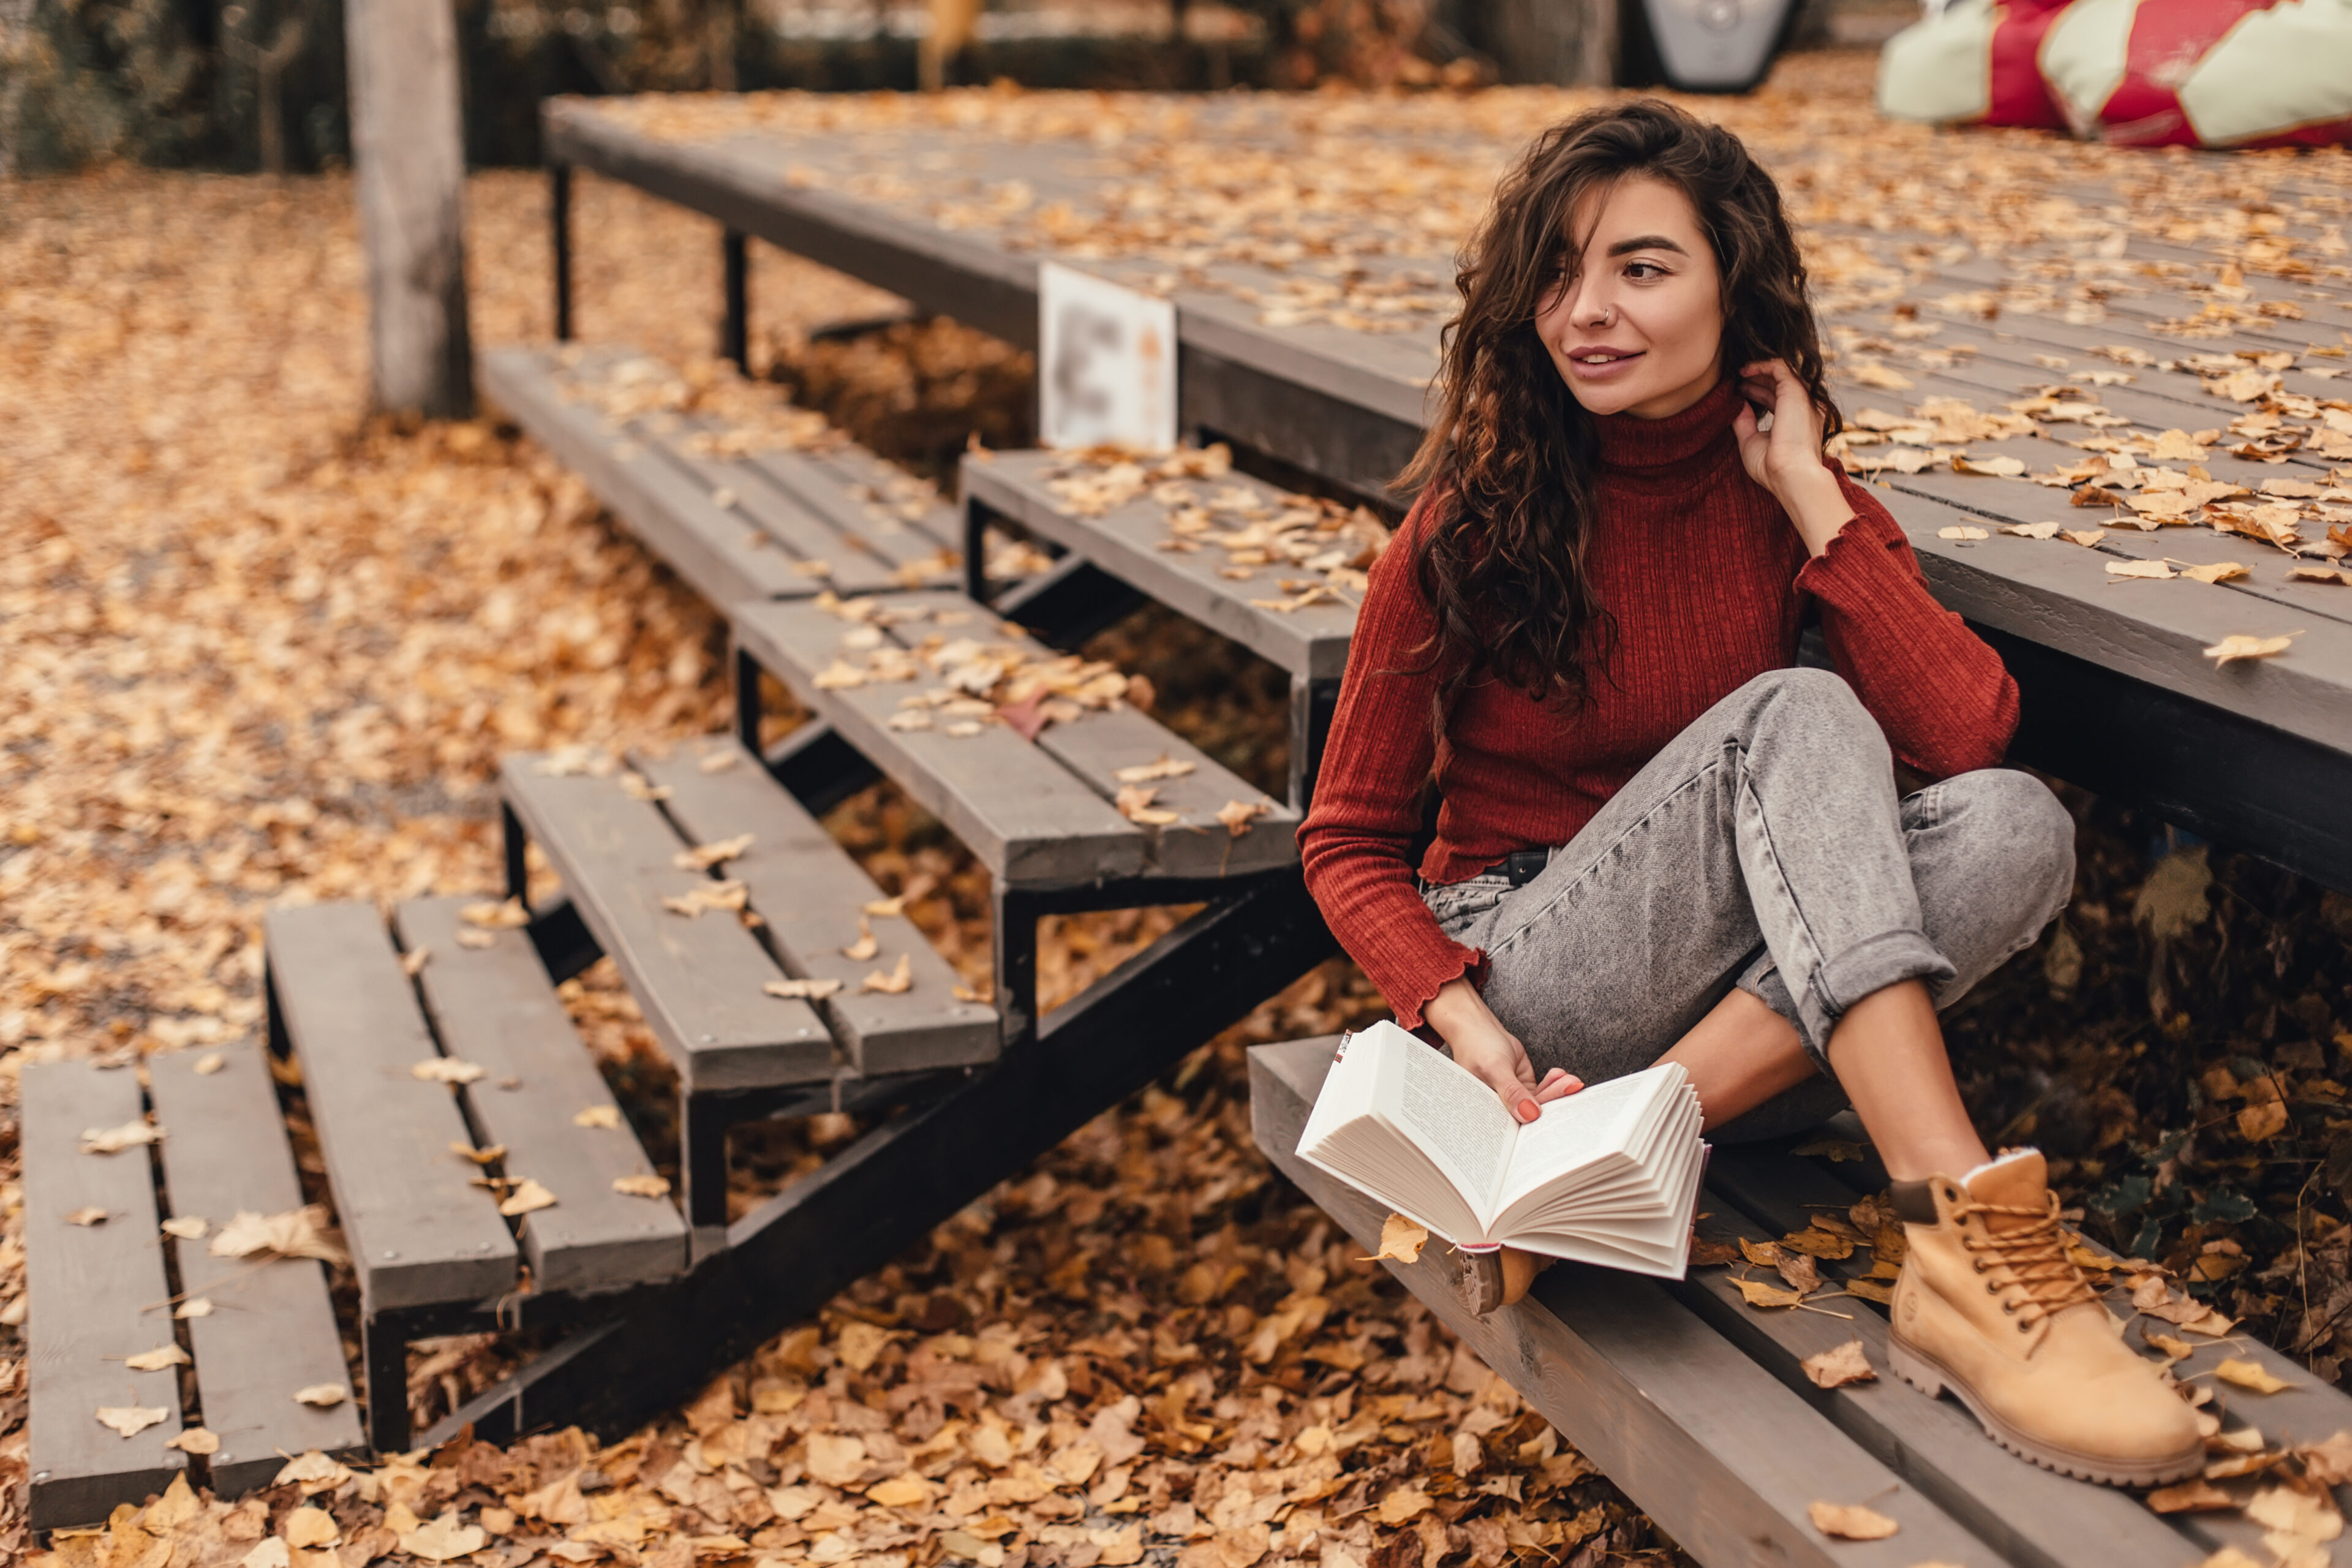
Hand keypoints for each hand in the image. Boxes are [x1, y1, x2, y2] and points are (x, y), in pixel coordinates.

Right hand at [1423, 977, 1582, 1122]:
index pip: (1515, 1127)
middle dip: (1554, 1102)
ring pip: (1540, 1103)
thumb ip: (1511, 1092)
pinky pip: (1542, 1091)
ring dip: (1557, 1091)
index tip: (1559, 1115)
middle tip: (1572, 1088)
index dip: (1537, 1125)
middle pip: (1532, 1115)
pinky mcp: (1524, 1088)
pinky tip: (1561, 1075)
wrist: (1478, 1027)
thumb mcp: (1495, 1068)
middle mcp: (1501, 1110)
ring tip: (1571, 1080)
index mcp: (1487, 1113)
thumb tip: (1530, 1115)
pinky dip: (1554, 1083)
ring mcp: (1515, 1099)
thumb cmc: (1477, 1046)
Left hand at [1733, 359, 1853, 557]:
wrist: (1790, 475)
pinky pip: (1780, 367)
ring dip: (1759, 371)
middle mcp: (1804, 408)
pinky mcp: (1796, 392)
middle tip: (1737, 380)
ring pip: (1781, 373)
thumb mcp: (1752, 441)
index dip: (1757, 392)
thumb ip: (1744, 422)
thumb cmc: (1772, 467)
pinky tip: (1745, 370)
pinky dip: (1762, 365)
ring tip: (1740, 372)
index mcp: (1798, 421)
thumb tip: (1736, 404)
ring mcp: (1803, 399)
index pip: (1777, 399)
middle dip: (1758, 380)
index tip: (1739, 391)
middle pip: (1779, 385)